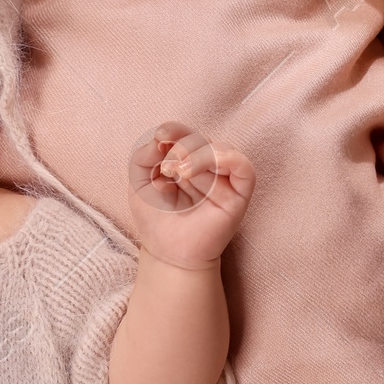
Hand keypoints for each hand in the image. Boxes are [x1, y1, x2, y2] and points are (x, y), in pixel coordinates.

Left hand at [127, 123, 255, 268]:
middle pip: (202, 138)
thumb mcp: (139, 183)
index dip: (174, 130)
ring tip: (178, 172)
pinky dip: (224, 159)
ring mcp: (225, 179)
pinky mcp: (239, 194)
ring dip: (196, 155)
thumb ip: (143, 156)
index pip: (186, 134)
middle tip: (166, 167)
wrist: (167, 253)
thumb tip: (159, 138)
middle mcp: (208, 167)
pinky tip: (195, 172)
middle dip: (182, 146)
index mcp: (187, 160)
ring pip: (220, 149)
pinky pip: (244, 167)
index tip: (159, 138)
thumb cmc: (156, 219)